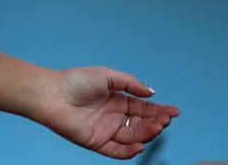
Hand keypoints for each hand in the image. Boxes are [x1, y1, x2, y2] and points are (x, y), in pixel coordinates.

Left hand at [35, 67, 179, 158]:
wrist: (52, 94)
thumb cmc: (75, 81)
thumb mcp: (106, 76)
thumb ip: (130, 84)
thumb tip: (151, 92)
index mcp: (117, 101)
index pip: (143, 109)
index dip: (159, 110)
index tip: (175, 111)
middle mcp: (113, 117)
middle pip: (141, 124)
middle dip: (155, 123)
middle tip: (165, 120)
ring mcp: (106, 130)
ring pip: (133, 137)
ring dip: (146, 134)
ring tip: (156, 127)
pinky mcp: (96, 142)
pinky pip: (117, 151)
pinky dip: (129, 151)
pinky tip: (139, 145)